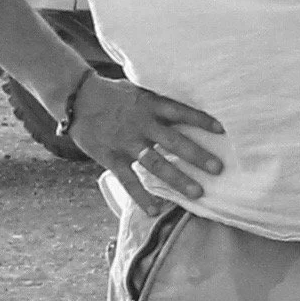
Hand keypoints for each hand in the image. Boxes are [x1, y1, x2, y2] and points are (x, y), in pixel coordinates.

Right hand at [68, 73, 224, 215]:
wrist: (77, 99)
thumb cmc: (113, 94)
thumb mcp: (138, 90)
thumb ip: (159, 101)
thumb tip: (188, 105)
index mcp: (149, 105)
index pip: (180, 112)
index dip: (201, 120)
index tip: (222, 130)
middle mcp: (141, 124)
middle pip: (173, 141)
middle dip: (197, 155)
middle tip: (218, 169)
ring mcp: (126, 142)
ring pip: (155, 163)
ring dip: (177, 179)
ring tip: (197, 193)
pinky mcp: (111, 158)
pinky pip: (128, 180)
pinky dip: (141, 197)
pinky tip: (155, 210)